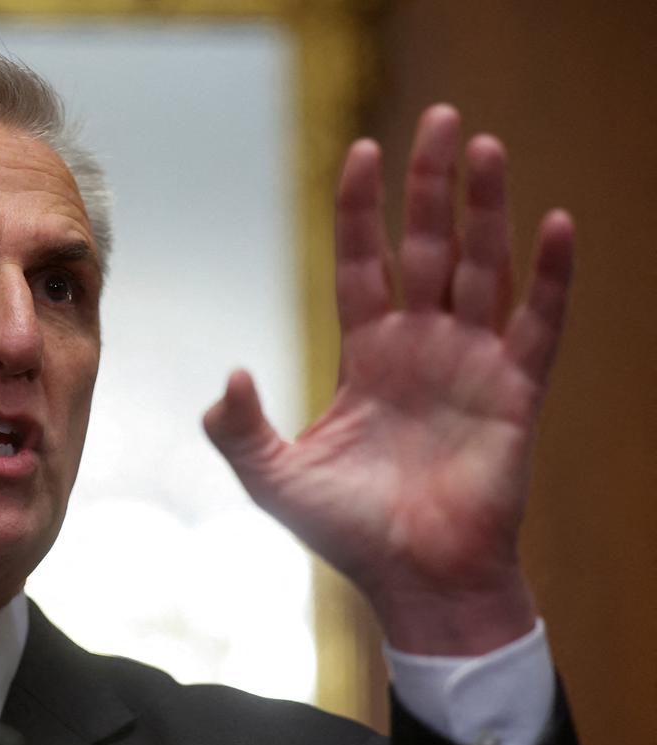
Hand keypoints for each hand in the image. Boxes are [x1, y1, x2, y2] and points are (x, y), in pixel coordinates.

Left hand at [203, 105, 572, 654]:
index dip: (362, 211)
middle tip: (438, 121)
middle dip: (429, 187)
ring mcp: (471, 365)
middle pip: (424, 249)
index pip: (362, 264)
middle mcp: (421, 348)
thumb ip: (238, 429)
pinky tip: (556, 224)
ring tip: (485, 147)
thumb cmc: (348, 532)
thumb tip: (226, 376)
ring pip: (480, 269)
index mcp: (367, 356)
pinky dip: (550, 278)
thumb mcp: (274, 478)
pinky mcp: (516, 394)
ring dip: (485, 210)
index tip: (362, 151)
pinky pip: (538, 325)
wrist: (415, 583)